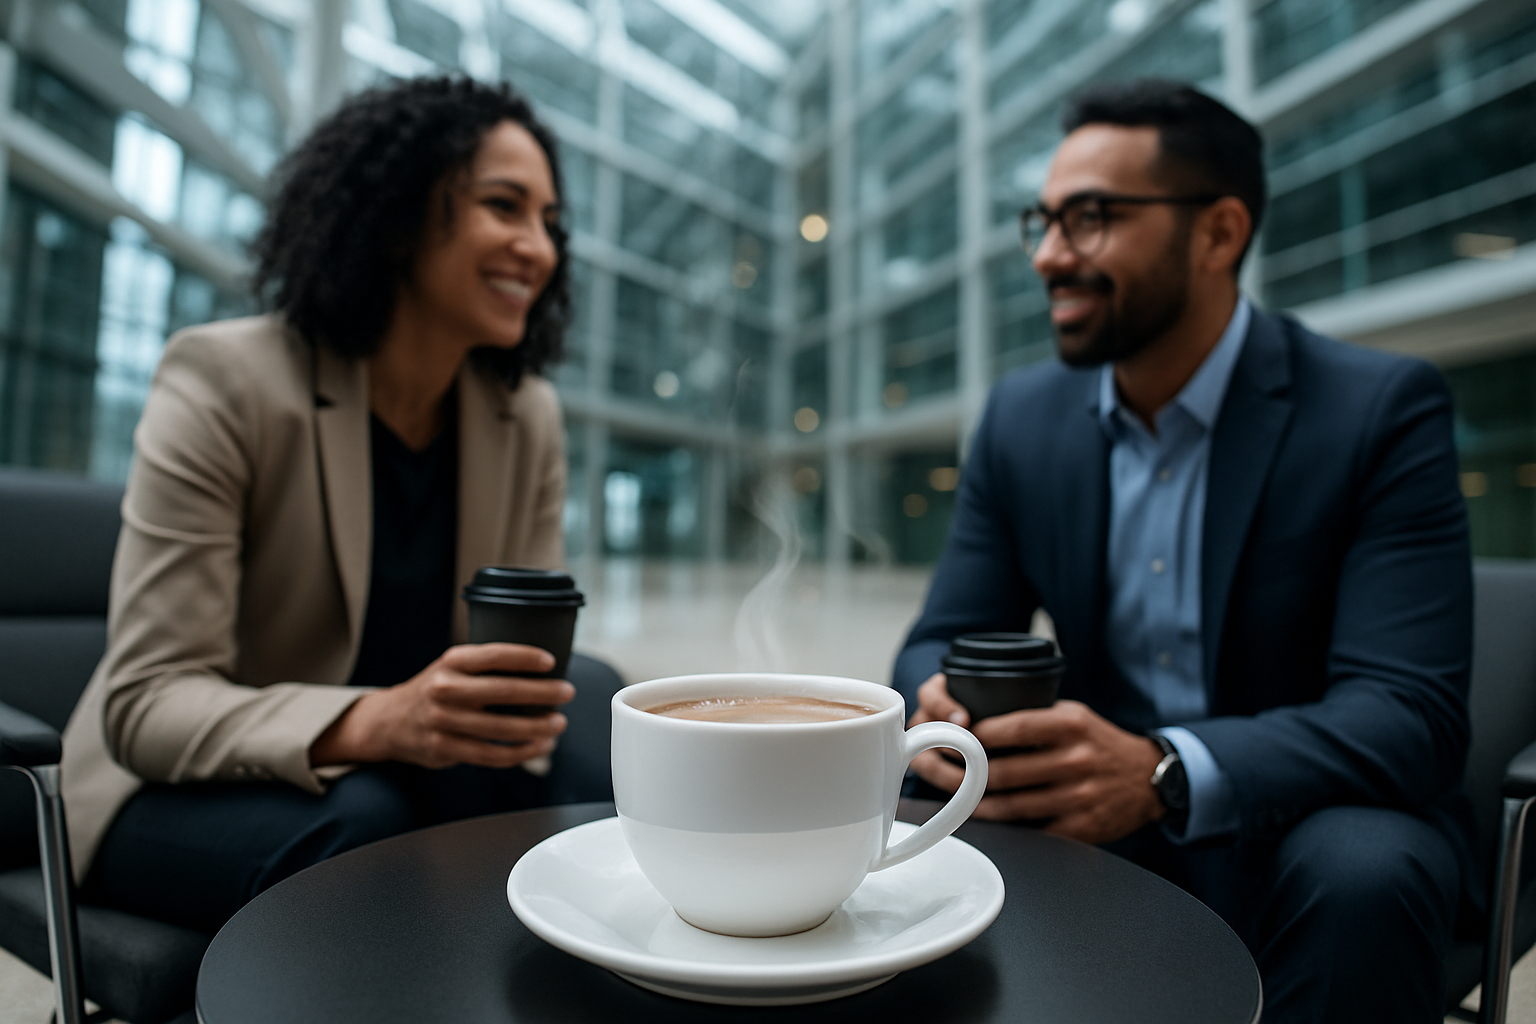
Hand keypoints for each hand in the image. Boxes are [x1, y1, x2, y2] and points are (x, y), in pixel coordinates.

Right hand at [311, 643, 572, 769]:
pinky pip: (491, 755)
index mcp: (452, 661)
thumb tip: (542, 670)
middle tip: (567, 692)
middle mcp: (445, 688)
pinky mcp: (445, 748)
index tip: (551, 662)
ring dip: (536, 728)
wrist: (390, 721)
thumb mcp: (451, 666)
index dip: (525, 657)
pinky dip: (521, 753)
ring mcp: (443, 721)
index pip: (494, 655)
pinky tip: (539, 747)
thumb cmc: (435, 689)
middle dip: (542, 693)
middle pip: (503, 692)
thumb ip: (485, 666)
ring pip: (501, 728)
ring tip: (558, 724)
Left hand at [909, 674, 1164, 843]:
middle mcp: (1076, 760)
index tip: (950, 736)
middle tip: (933, 766)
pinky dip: (1002, 826)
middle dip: (962, 771)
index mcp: (1070, 725)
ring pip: (1011, 806)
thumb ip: (1032, 715)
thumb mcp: (1072, 715)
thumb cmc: (1098, 742)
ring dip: (973, 802)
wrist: (1149, 778)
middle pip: (1004, 772)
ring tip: (947, 793)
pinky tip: (981, 817)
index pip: (1012, 727)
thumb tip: (971, 719)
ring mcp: (1079, 797)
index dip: (975, 735)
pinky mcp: (1081, 828)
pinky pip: (1030, 830)